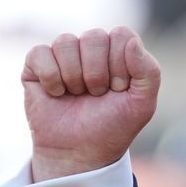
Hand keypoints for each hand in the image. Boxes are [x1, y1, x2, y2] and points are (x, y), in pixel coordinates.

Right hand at [21, 27, 160, 180]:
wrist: (81, 151)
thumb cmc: (113, 125)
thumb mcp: (143, 104)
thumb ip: (149, 71)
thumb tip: (132, 40)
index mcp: (118, 51)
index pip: (121, 35)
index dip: (121, 65)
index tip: (119, 89)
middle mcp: (91, 48)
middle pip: (94, 37)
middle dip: (98, 74)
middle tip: (96, 95)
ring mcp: (63, 54)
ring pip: (66, 42)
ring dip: (74, 77)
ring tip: (77, 95)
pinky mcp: (36, 64)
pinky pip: (40, 53)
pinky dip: (51, 78)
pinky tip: (57, 93)